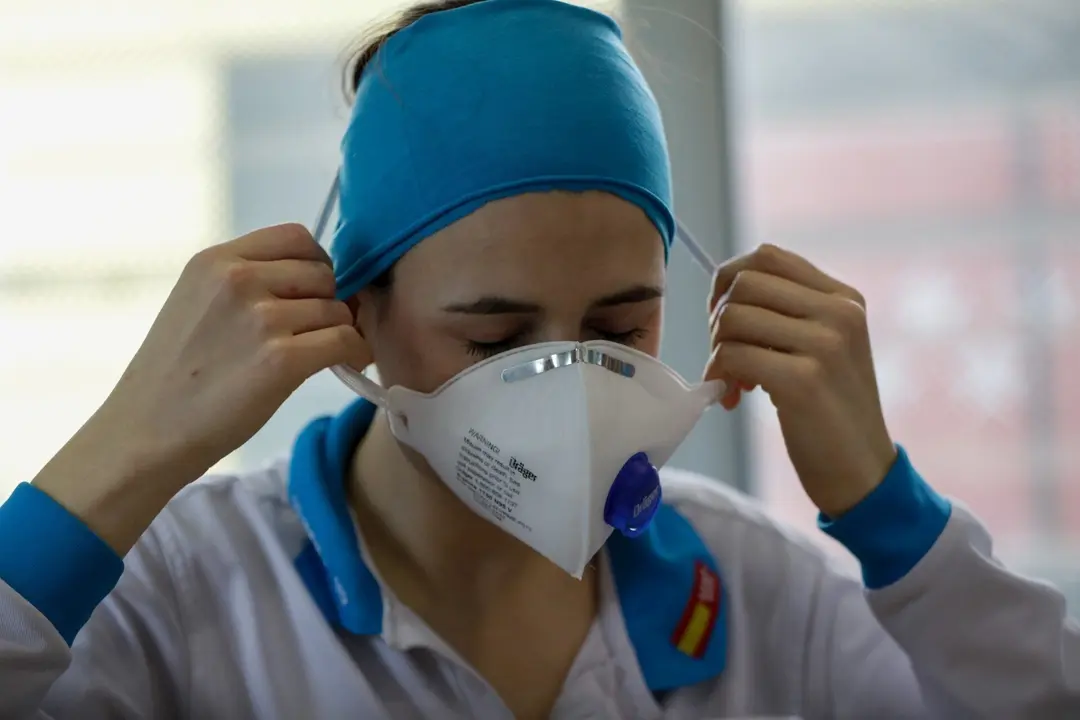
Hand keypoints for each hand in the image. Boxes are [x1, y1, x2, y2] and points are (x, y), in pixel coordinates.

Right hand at [33, 223, 365, 553]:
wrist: (145, 433)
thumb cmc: (175, 377)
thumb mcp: (197, 303)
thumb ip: (247, 282)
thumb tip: (319, 277)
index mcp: (215, 260)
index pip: (296, 237)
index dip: (315, 265)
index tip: (311, 293)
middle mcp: (237, 279)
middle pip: (322, 272)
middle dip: (329, 300)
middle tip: (320, 330)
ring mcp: (260, 318)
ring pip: (337, 309)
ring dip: (341, 331)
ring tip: (326, 354)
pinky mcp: (282, 359)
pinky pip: (346, 340)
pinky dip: (355, 353)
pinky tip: (347, 365)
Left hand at [703, 244, 896, 517]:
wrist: (862, 472)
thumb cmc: (830, 411)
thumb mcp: (823, 348)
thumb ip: (788, 314)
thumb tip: (724, 294)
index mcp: (844, 298)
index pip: (767, 256)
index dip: (729, 282)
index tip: (725, 321)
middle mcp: (839, 312)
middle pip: (744, 282)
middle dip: (718, 318)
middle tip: (727, 355)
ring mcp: (825, 344)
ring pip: (732, 317)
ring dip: (718, 350)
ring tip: (734, 380)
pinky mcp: (804, 380)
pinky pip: (732, 355)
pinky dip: (718, 375)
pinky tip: (732, 399)